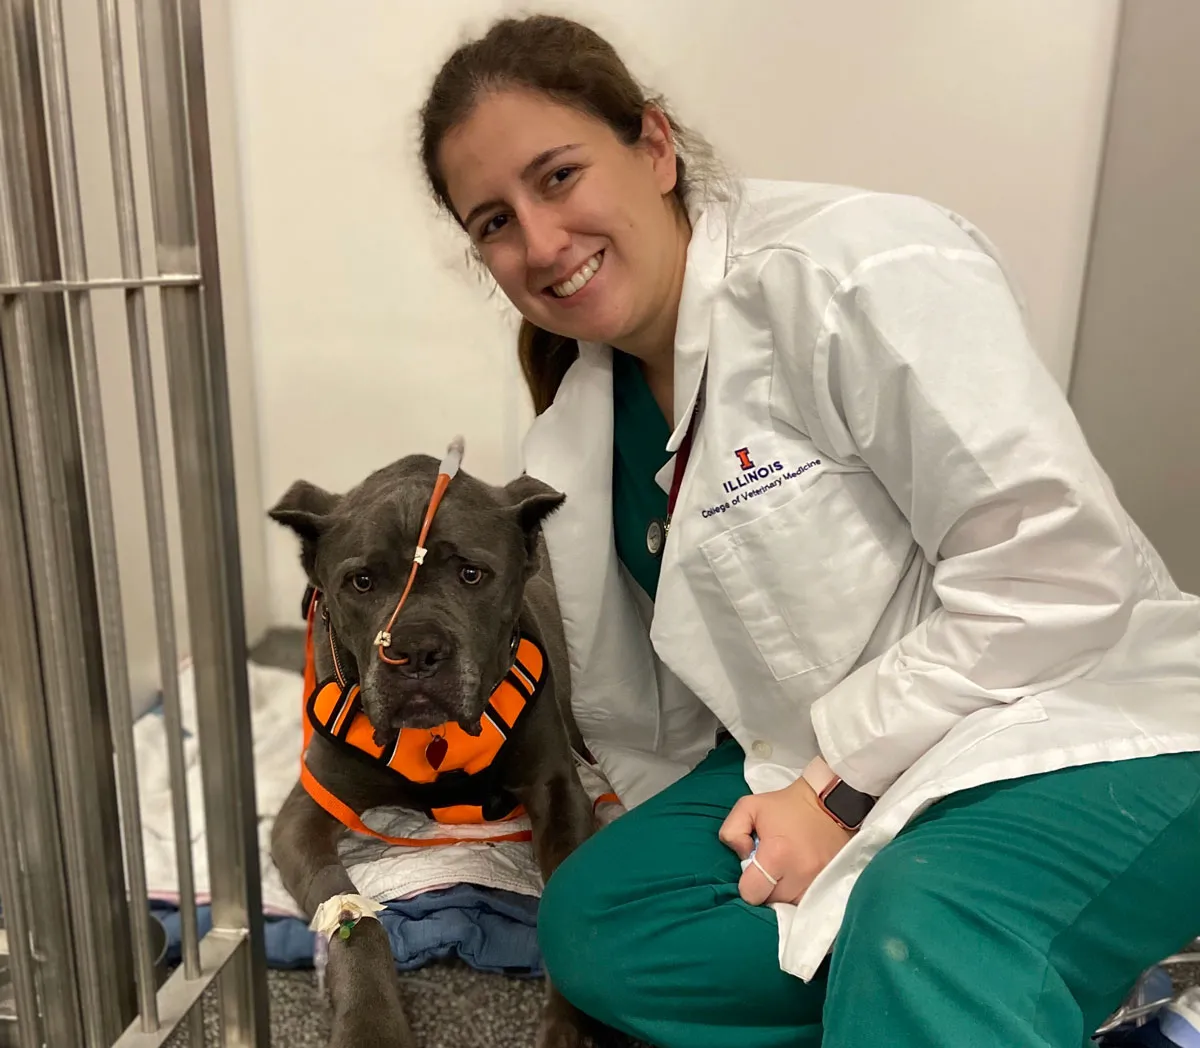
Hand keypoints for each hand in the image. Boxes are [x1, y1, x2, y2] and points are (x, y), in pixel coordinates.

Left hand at [719, 778, 853, 905]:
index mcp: (776, 854)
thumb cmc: (786, 806)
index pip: (752, 893)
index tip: (753, 869)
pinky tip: (799, 877)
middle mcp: (799, 873)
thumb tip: (741, 855)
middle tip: (771, 867)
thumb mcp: (749, 807)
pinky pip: (809, 903)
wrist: (830, 803)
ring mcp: (819, 882)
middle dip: (766, 887)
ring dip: (784, 892)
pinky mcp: (834, 885)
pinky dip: (801, 893)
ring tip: (786, 870)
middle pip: (771, 901)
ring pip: (790, 905)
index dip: (747, 883)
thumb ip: (732, 831)